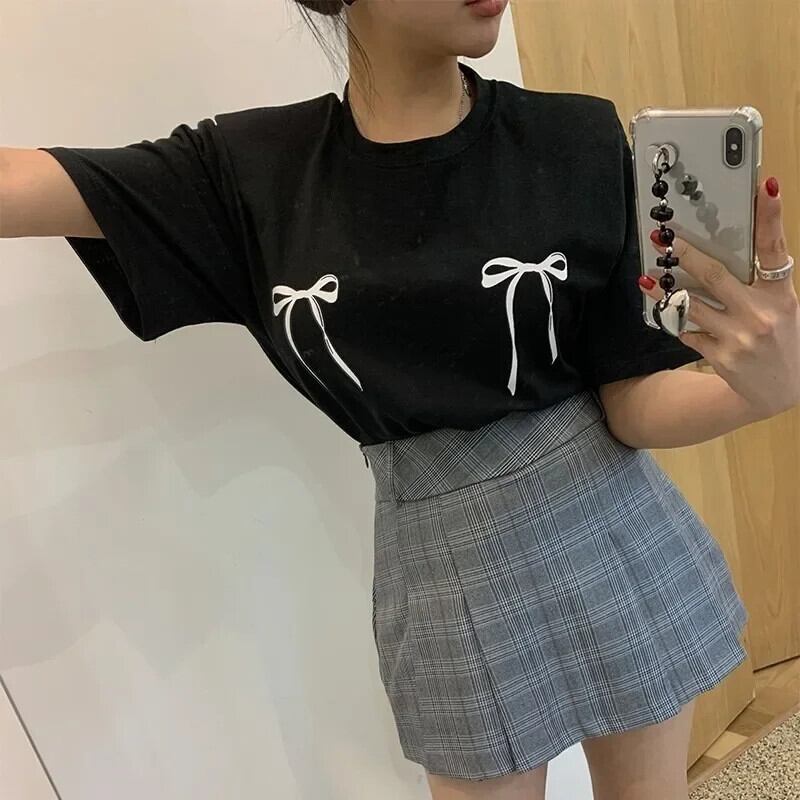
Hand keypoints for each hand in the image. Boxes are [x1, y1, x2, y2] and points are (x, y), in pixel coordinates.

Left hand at [638, 177, 799, 419]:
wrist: (782, 390)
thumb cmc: (782, 339)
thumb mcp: (783, 307)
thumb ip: (762, 283)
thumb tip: (729, 248)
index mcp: (781, 295)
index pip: (775, 248)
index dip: (771, 216)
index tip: (764, 186)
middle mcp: (761, 313)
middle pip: (715, 276)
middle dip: (686, 255)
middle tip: (663, 238)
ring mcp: (739, 336)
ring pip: (691, 306)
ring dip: (664, 292)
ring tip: (646, 279)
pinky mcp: (720, 355)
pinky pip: (688, 332)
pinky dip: (675, 321)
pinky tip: (664, 312)